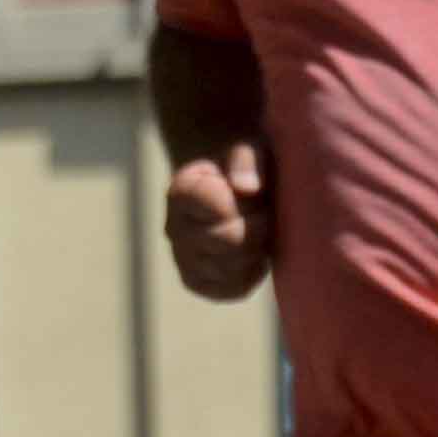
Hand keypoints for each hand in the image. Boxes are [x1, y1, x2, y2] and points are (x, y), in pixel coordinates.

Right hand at [162, 142, 271, 301]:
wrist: (234, 189)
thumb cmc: (245, 166)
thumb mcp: (249, 148)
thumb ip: (246, 160)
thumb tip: (247, 189)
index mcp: (181, 191)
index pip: (218, 206)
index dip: (247, 202)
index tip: (253, 191)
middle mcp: (173, 228)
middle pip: (229, 240)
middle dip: (258, 226)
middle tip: (264, 212)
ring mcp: (183, 260)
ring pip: (232, 268)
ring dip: (257, 249)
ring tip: (258, 231)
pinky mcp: (199, 283)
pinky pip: (232, 289)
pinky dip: (252, 272)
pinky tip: (254, 253)